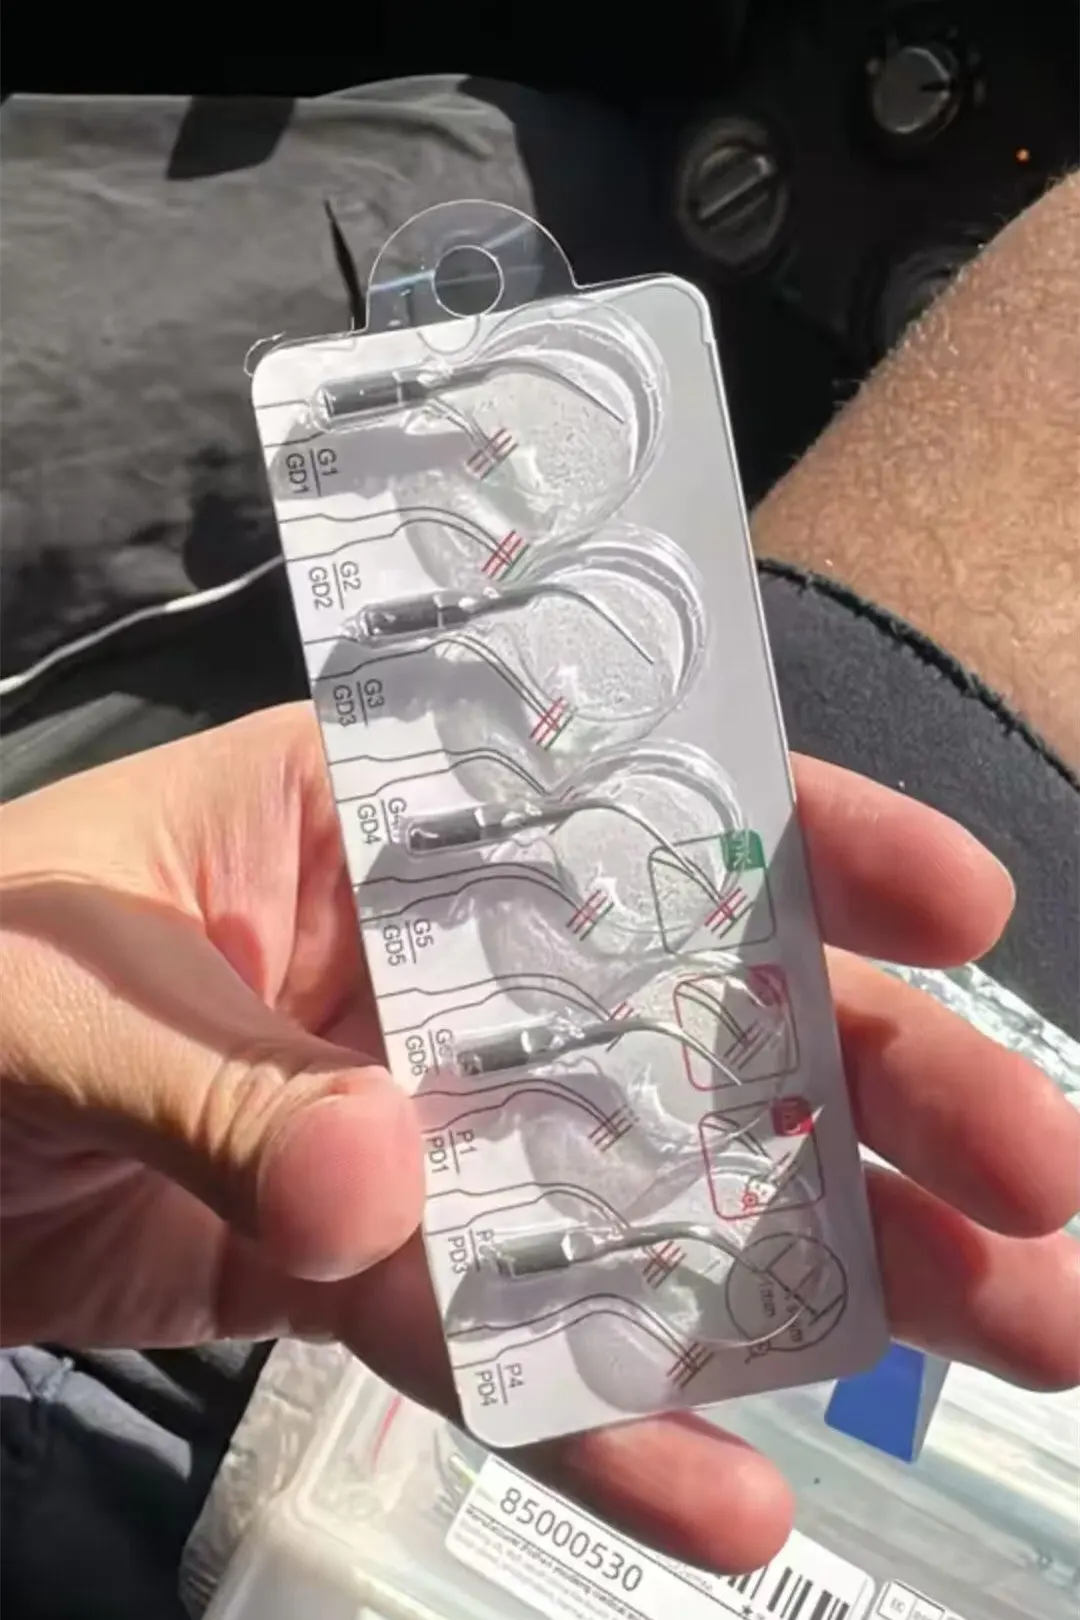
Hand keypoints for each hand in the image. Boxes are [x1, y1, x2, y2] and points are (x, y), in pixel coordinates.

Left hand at [2, 703, 1076, 1573]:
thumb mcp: (47, 997)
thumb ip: (215, 1080)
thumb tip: (392, 1192)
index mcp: (372, 823)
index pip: (609, 803)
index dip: (798, 840)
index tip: (966, 910)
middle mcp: (427, 963)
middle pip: (681, 1013)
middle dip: (870, 1088)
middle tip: (1041, 1182)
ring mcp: (411, 1120)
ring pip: (635, 1190)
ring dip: (810, 1265)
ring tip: (1003, 1330)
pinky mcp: (360, 1266)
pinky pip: (503, 1339)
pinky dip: (604, 1416)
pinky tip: (729, 1497)